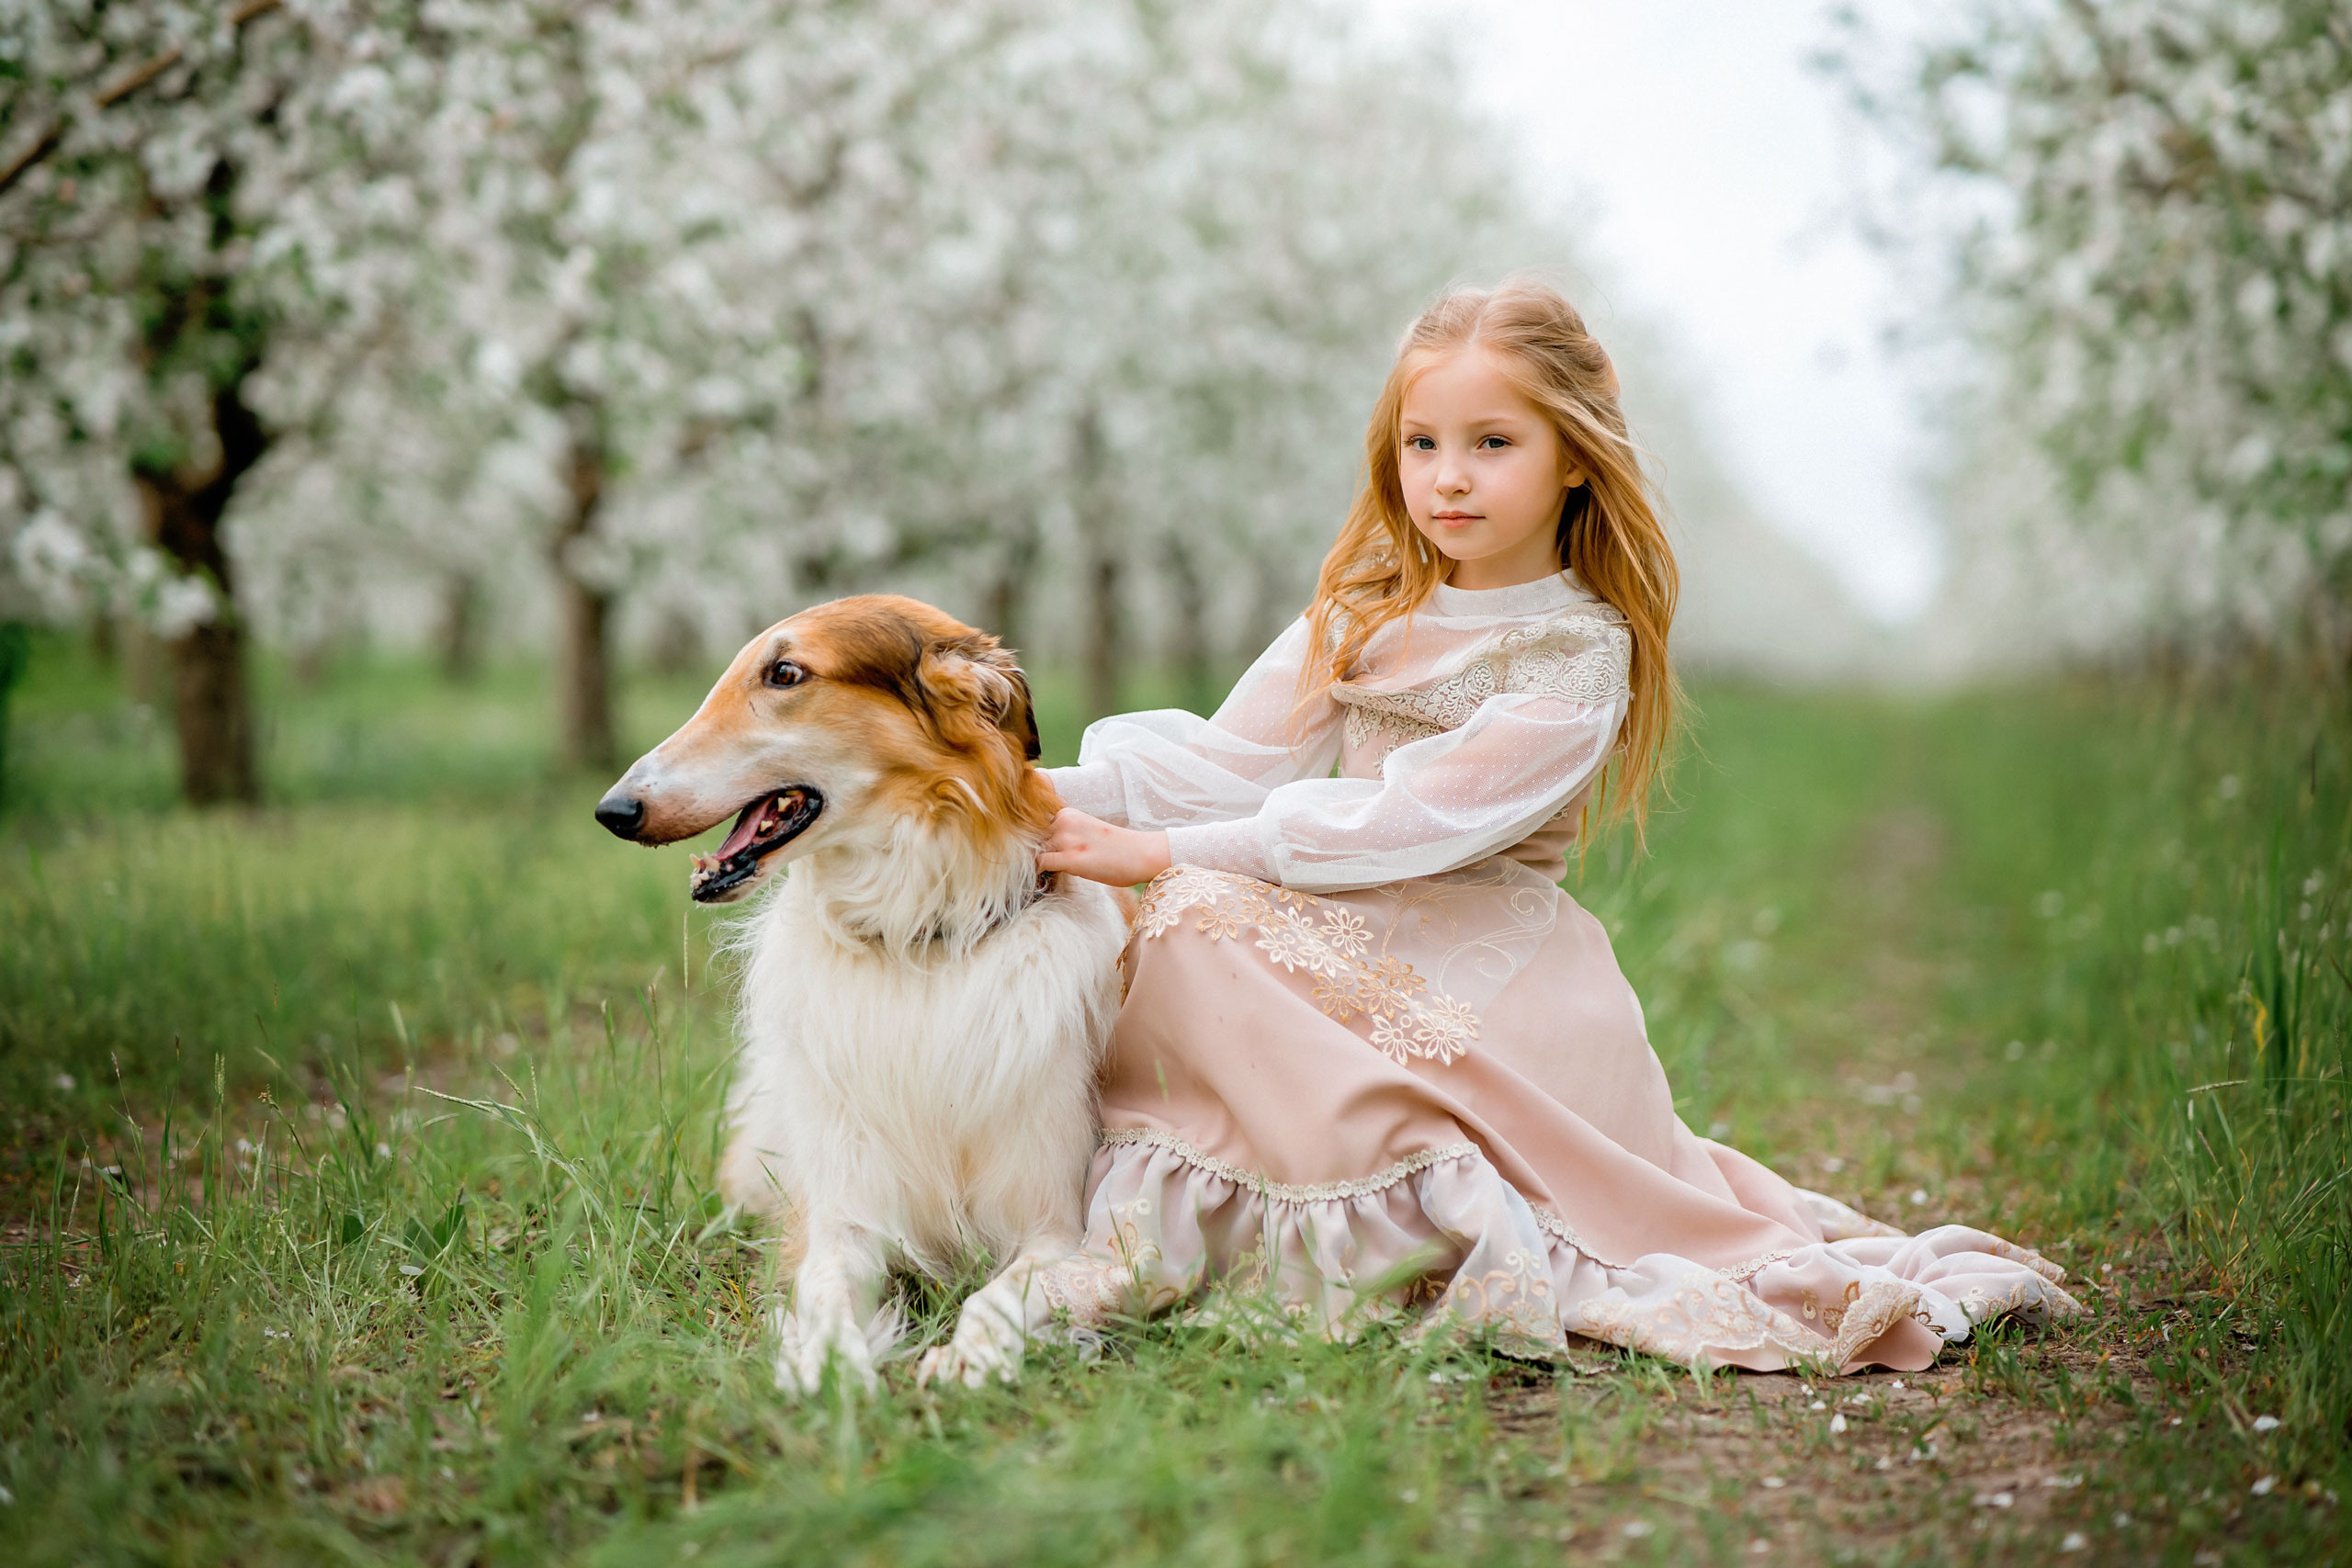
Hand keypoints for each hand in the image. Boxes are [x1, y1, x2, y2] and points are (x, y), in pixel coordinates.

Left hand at [1037, 808, 1170, 886]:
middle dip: (1035, 853)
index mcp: (1067, 813)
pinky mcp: (1071, 859)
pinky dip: (1039, 874)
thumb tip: (1040, 852)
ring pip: (1034, 851)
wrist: (1143, 854)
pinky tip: (1046, 879)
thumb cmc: (1117, 847)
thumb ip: (1065, 836)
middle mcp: (1064, 822)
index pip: (1035, 827)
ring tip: (1049, 875)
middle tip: (1044, 867)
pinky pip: (1040, 864)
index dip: (1036, 843)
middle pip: (1032, 839)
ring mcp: (1067, 839)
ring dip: (1037, 864)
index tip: (1040, 854)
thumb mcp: (1087, 831)